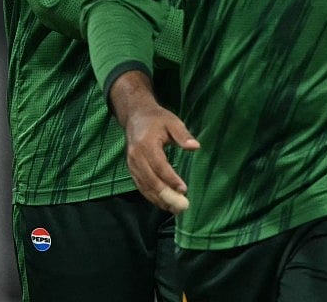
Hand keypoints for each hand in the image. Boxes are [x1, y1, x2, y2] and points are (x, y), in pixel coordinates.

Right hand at [109, 71, 200, 213]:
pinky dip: (151, 197)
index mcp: (146, 144)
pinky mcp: (132, 170)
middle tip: (182, 206)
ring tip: (175, 209)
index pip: (159, 166)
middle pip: (150, 181)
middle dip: (166, 195)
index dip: (171, 179)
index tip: (184, 190)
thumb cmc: (157, 119)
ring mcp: (132, 165)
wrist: (136, 116)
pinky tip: (163, 203)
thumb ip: (183, 135)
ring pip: (144, 187)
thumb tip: (195, 147)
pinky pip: (141, 186)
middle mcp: (136, 157)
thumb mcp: (172, 121)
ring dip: (159, 200)